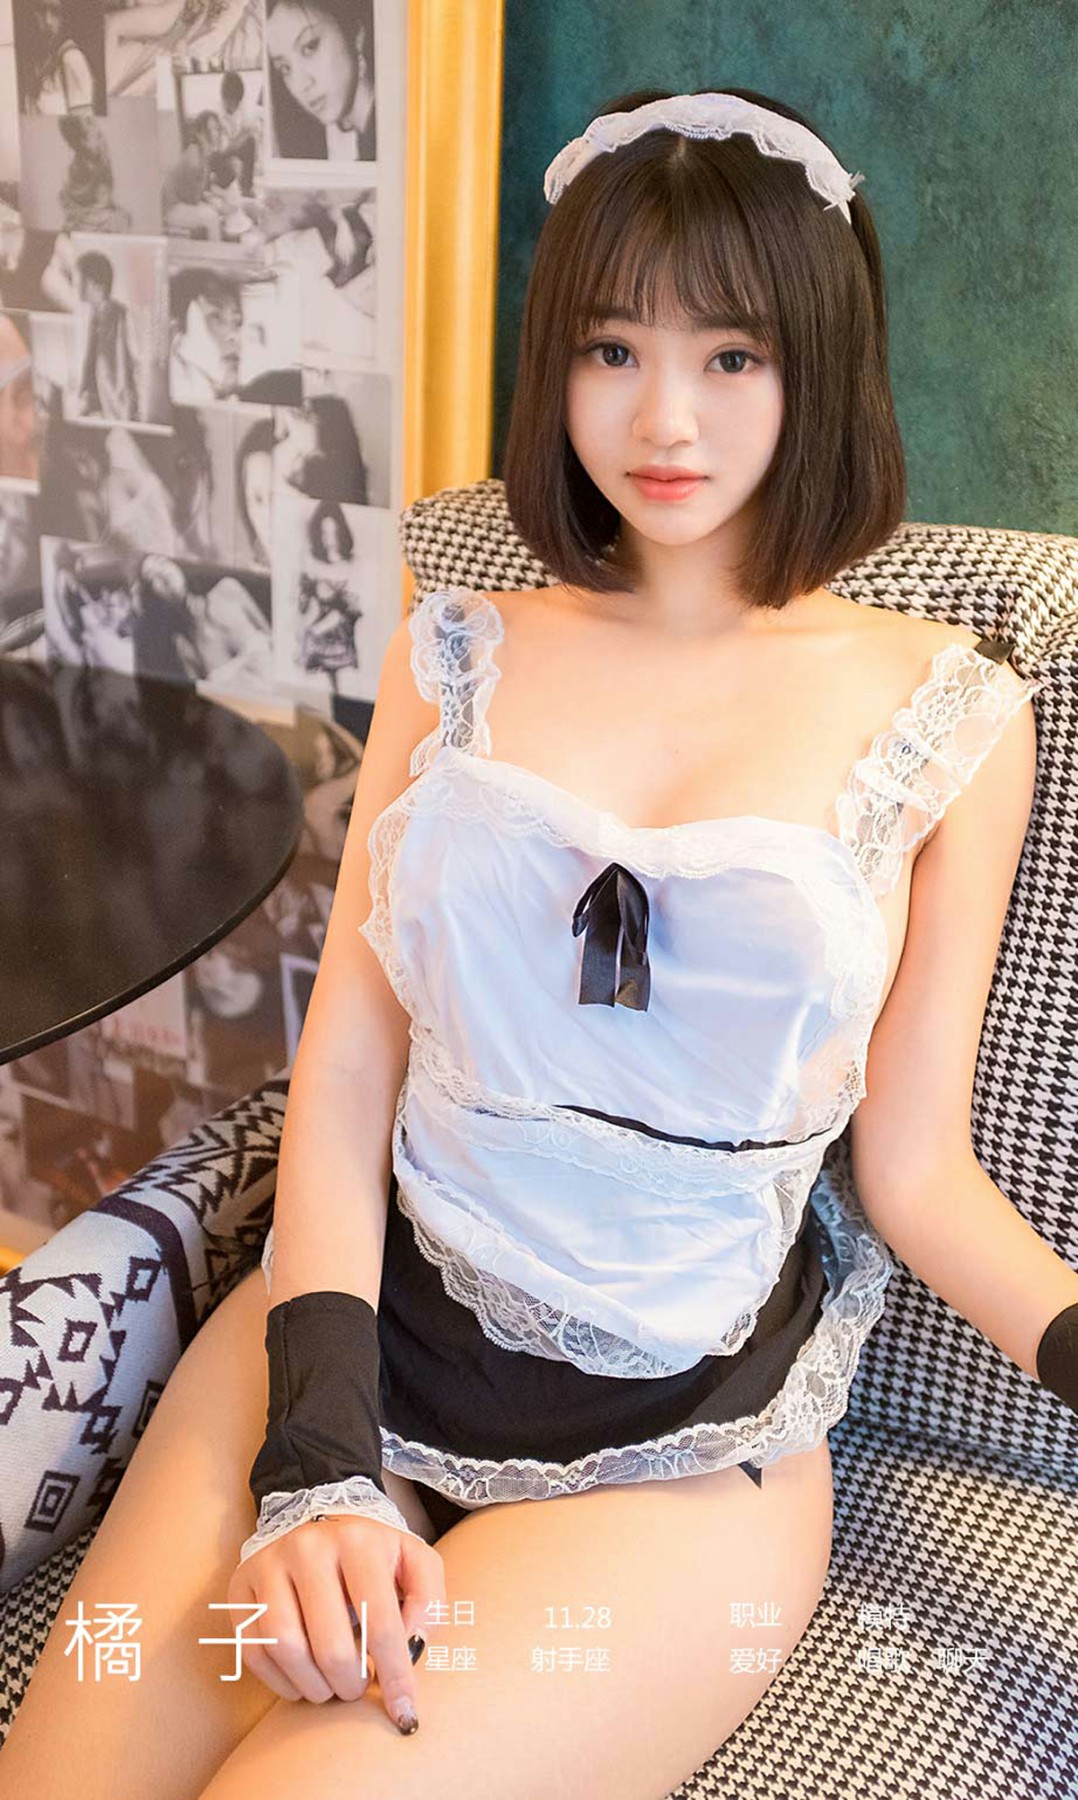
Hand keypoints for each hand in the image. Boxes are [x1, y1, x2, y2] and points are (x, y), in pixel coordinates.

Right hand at [227, 1513, 445, 1730]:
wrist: (317, 1519)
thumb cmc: (372, 1555)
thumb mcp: (414, 1562)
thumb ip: (429, 1602)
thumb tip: (413, 1646)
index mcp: (357, 1540)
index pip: (380, 1624)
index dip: (395, 1676)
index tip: (405, 1713)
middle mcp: (308, 1547)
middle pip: (331, 1646)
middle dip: (351, 1684)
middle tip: (360, 1686)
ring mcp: (268, 1566)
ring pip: (286, 1650)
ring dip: (315, 1687)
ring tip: (333, 1685)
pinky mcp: (241, 1588)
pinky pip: (255, 1653)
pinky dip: (282, 1682)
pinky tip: (304, 1679)